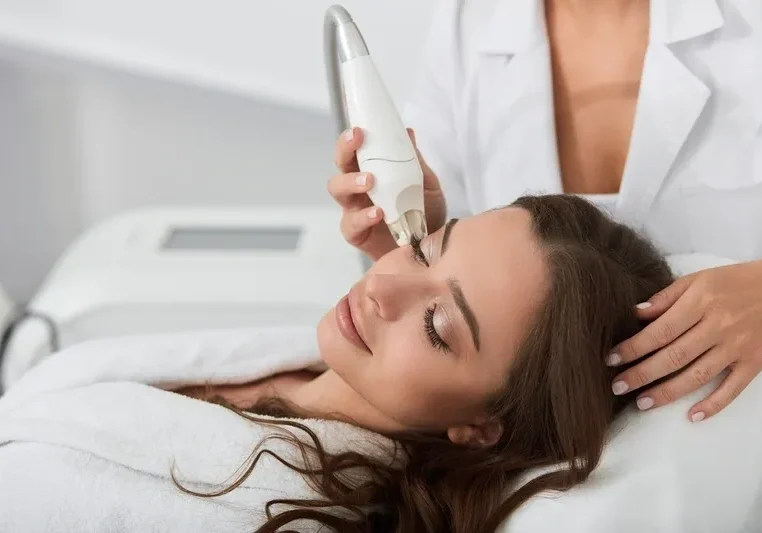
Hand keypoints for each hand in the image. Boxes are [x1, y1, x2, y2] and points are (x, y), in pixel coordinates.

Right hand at [328, 127, 446, 260]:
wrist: (432, 247)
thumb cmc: (425, 212)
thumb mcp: (425, 183)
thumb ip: (414, 161)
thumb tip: (408, 132)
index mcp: (371, 172)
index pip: (354, 151)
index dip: (350, 139)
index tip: (359, 130)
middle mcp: (357, 189)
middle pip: (340, 167)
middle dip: (344, 153)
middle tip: (358, 145)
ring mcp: (354, 211)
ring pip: (338, 191)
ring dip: (351, 182)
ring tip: (369, 182)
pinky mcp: (357, 235)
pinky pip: (351, 224)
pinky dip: (362, 217)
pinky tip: (377, 213)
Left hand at [608, 260, 761, 421]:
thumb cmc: (733, 282)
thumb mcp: (698, 279)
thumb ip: (666, 297)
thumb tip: (635, 314)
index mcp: (701, 302)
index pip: (660, 331)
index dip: (633, 347)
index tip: (611, 359)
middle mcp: (718, 327)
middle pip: (674, 356)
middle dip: (642, 374)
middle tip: (617, 387)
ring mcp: (737, 347)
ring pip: (697, 376)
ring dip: (667, 393)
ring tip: (642, 403)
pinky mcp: (754, 363)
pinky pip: (732, 388)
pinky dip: (713, 405)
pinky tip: (692, 416)